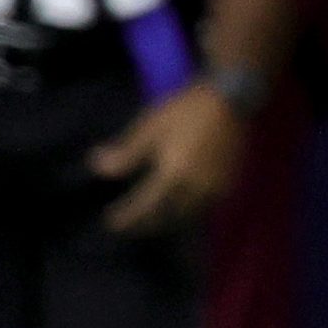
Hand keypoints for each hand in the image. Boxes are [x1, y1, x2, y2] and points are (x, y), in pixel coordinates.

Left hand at [91, 82, 243, 233]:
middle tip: (127, 228)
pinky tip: (176, 211)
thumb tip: (96, 168)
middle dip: (146, 225)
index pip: (146, 207)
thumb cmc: (185, 111)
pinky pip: (205, 209)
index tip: (111, 223)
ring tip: (148, 223)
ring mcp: (217, 189)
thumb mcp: (149, 128)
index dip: (128, 218)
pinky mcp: (230, 185)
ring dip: (167, 223)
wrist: (231, 100)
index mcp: (174, 176)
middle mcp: (197, 189)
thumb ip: (126, 153)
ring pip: (188, 217)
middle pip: (168, 217)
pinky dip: (187, 214)